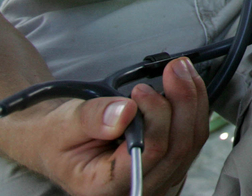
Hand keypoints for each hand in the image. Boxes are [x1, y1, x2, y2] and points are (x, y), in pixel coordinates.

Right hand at [29, 58, 208, 195]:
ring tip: (181, 69)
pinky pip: (192, 137)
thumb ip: (93, 118)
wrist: (57, 140)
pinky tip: (187, 84)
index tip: (142, 90)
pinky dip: (194, 107)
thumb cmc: (57, 135)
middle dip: (183, 101)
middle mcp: (136, 188)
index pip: (150, 153)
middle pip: (178, 147)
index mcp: (106, 186)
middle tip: (175, 67)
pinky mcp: (167, 163)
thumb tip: (125, 112)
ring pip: (192, 141)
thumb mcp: (64, 123)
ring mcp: (156, 178)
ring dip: (192, 100)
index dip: (156, 116)